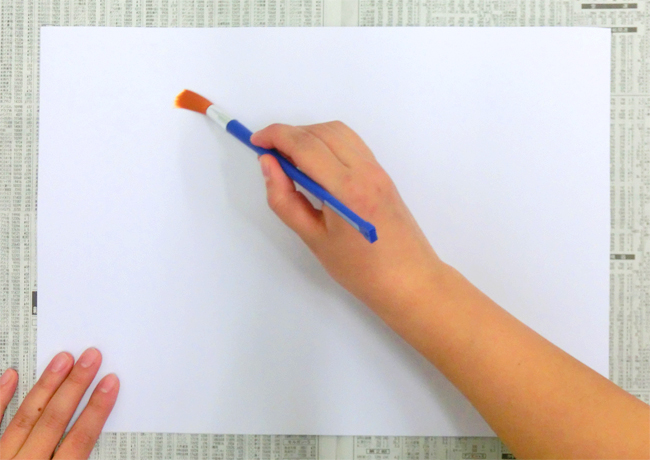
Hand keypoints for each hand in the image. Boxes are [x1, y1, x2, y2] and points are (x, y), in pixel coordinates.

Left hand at [0, 348, 118, 458]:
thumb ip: (75, 459)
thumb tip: (92, 435)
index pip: (79, 440)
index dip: (97, 410)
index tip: (110, 384)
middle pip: (54, 421)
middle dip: (75, 386)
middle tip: (90, 359)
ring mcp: (1, 458)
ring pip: (25, 418)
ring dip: (46, 386)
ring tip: (62, 360)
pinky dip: (1, 398)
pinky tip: (11, 377)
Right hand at [251, 122, 450, 314]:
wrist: (409, 280)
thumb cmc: (360, 270)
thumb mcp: (314, 239)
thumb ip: (285, 199)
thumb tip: (269, 165)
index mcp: (346, 189)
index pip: (304, 145)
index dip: (275, 137)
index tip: (255, 142)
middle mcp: (364, 170)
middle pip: (320, 132)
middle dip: (288, 134)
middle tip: (268, 153)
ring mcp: (377, 169)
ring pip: (337, 131)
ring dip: (309, 134)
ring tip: (289, 157)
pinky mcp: (382, 173)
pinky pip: (351, 142)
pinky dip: (328, 141)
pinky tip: (316, 163)